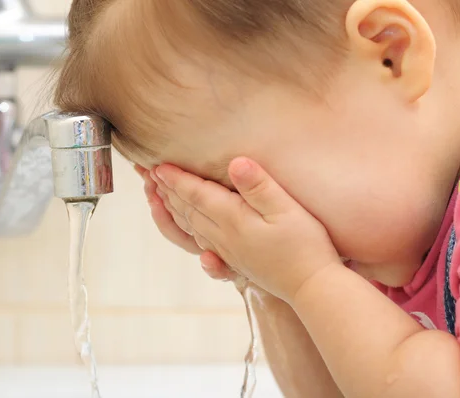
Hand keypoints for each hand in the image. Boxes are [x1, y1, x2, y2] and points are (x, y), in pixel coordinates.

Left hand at [154, 157, 341, 301]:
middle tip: (147, 175)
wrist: (312, 287)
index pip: (197, 195)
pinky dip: (185, 228)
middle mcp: (223, 236)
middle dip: (165, 191)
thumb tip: (235, 163)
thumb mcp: (287, 210)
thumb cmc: (305, 245)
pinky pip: (199, 241)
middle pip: (186, 210)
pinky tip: (186, 225)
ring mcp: (227, 250)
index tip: (158, 165)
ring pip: (190, 226)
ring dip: (170, 209)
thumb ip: (260, 187)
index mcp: (233, 220)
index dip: (177, 179)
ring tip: (157, 195)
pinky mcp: (235, 260)